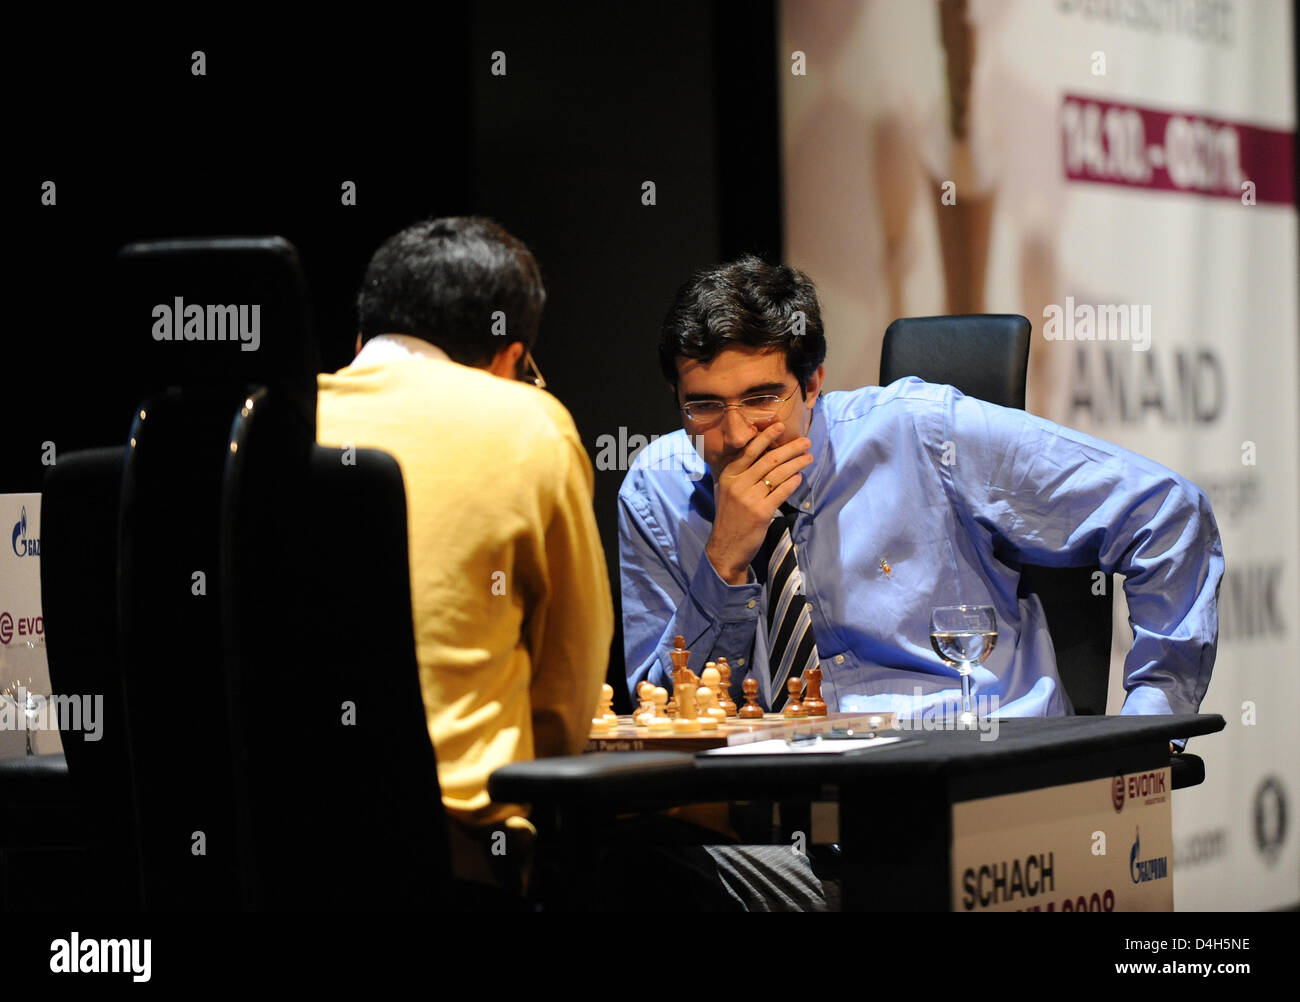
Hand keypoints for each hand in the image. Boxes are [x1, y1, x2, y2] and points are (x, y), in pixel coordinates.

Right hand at [705, 422, 813, 584]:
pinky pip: (781, 492)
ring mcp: (749, 498)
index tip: (780, 426)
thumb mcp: (726, 491)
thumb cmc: (729, 518)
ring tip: (808, 458)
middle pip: (768, 459)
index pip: (749, 450)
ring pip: (777, 474)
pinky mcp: (761, 512)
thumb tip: (761, 455)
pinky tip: (799, 477)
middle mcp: (737, 484)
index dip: (766, 437)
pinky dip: (792, 482)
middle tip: (805, 442)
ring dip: (796, 463)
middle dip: (790, 448)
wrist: (726, 547)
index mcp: (728, 475)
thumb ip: (739, 474)